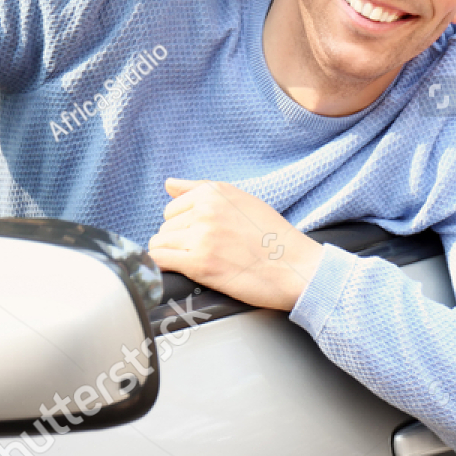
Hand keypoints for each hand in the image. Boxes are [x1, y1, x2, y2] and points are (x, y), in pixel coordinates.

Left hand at [147, 179, 322, 310]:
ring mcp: (201, 236)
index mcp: (214, 192)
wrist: (296, 268)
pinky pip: (160, 260)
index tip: (206, 236)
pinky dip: (165, 268)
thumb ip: (200, 189)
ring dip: (174, 256)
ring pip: (160, 244)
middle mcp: (205, 210)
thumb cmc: (274, 237)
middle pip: (165, 226)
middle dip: (179, 241)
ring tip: (202, 262)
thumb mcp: (241, 200)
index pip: (173, 207)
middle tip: (208, 251)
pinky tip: (185, 272)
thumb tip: (168, 183)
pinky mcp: (200, 263)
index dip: (185, 225)